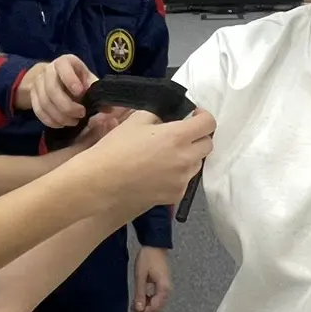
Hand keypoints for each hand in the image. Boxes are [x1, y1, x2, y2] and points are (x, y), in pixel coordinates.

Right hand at [16, 54, 94, 127]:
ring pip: (44, 102)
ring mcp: (38, 82)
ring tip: (73, 122)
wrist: (56, 78)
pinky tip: (61, 124)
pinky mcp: (33, 95)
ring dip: (60, 116)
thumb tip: (109, 110)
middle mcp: (48, 70)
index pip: (63, 67)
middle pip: (52, 89)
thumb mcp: (89, 80)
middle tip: (80, 114)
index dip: (70, 80)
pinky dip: (50, 120)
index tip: (80, 93)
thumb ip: (97, 92)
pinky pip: (38, 111)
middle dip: (67, 106)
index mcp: (65, 62)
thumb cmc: (78, 79)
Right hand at [81, 109, 215, 213]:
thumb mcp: (136, 120)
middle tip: (181, 135)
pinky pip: (185, 180)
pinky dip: (178, 174)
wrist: (102, 181)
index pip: (208, 123)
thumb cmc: (116, 148)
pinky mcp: (176, 195)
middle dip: (198, 136)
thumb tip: (168, 120)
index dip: (203, 116)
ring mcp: (182, 179)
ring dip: (189, 156)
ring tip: (168, 155)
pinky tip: (159, 173)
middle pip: (208, 145)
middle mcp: (186, 158)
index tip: (193, 116)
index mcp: (178, 136)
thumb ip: (158, 116)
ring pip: (197, 164)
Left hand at [131, 246, 171, 311]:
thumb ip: (140, 293)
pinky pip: (158, 297)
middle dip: (145, 310)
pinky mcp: (163, 284)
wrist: (154, 245)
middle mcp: (167, 289)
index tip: (133, 311)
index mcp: (163, 288)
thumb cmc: (148, 257)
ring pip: (158, 303)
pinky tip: (142, 297)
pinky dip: (150, 300)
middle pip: (158, 307)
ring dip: (147, 306)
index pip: (155, 307)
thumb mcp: (140, 276)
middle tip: (133, 308)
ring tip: (136, 303)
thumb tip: (139, 308)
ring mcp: (166, 287)